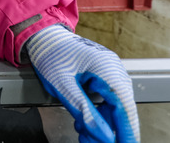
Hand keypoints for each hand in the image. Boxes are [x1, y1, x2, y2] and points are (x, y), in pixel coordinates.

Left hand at [26, 25, 139, 142]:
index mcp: (107, 69)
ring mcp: (110, 72)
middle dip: (109, 131)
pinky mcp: (103, 75)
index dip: (127, 131)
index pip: (124, 107)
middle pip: (121, 109)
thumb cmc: (50, 54)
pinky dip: (97, 113)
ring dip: (101, 124)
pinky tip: (83, 123)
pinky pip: (106, 99)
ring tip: (84, 136)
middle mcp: (114, 70)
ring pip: (114, 107)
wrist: (42, 36)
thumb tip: (103, 136)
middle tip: (92, 142)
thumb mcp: (63, 86)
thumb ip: (84, 111)